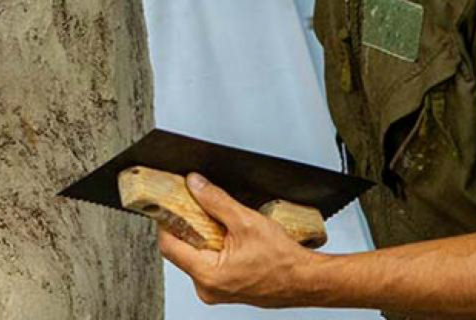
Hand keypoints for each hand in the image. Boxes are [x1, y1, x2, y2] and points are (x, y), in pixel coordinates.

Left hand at [158, 173, 325, 308]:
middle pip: (182, 250)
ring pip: (197, 257)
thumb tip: (196, 185)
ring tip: (225, 228)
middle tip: (203, 212)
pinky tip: (232, 241)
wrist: (308, 280)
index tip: (171, 206)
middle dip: (191, 228)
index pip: (168, 245)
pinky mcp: (226, 289)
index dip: (168, 221)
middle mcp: (208, 288)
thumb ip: (216, 200)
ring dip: (206, 238)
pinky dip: (216, 249)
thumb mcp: (246, 221)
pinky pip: (210, 265)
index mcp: (207, 275)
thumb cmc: (285, 262)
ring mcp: (217, 291)